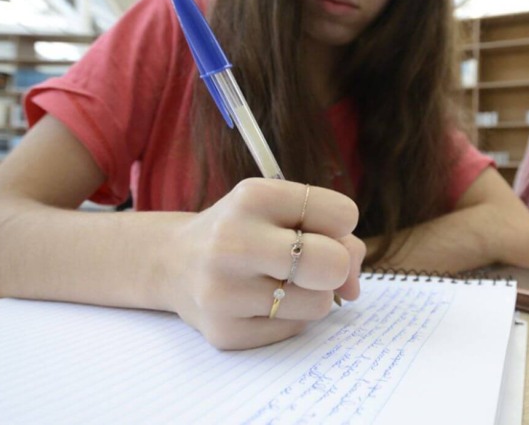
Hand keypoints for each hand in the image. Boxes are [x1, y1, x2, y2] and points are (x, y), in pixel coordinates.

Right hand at [163, 179, 364, 349]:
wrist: (175, 262)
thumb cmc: (245, 230)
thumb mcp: (281, 210)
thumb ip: (335, 235)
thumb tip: (354, 288)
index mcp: (253, 197)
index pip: (343, 215)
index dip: (339, 225)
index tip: (313, 227)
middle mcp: (232, 241)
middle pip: (333, 263)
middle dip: (336, 266)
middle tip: (311, 263)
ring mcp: (223, 291)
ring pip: (319, 303)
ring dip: (312, 295)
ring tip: (278, 281)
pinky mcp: (224, 332)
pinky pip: (294, 329)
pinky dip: (288, 317)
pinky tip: (259, 302)